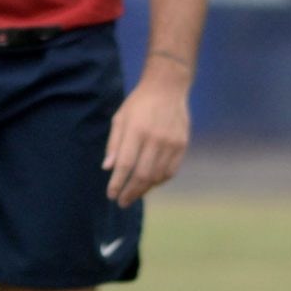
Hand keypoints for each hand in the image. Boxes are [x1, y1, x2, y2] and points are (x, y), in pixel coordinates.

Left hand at [104, 73, 190, 203]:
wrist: (167, 88)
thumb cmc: (138, 104)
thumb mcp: (120, 119)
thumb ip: (114, 144)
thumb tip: (108, 169)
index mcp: (136, 130)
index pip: (126, 164)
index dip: (117, 183)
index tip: (111, 195)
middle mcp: (155, 138)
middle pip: (142, 175)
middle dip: (130, 192)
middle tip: (121, 202)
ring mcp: (171, 143)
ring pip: (158, 176)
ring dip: (144, 189)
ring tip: (133, 194)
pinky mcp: (182, 145)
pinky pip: (170, 171)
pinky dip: (158, 181)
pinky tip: (149, 183)